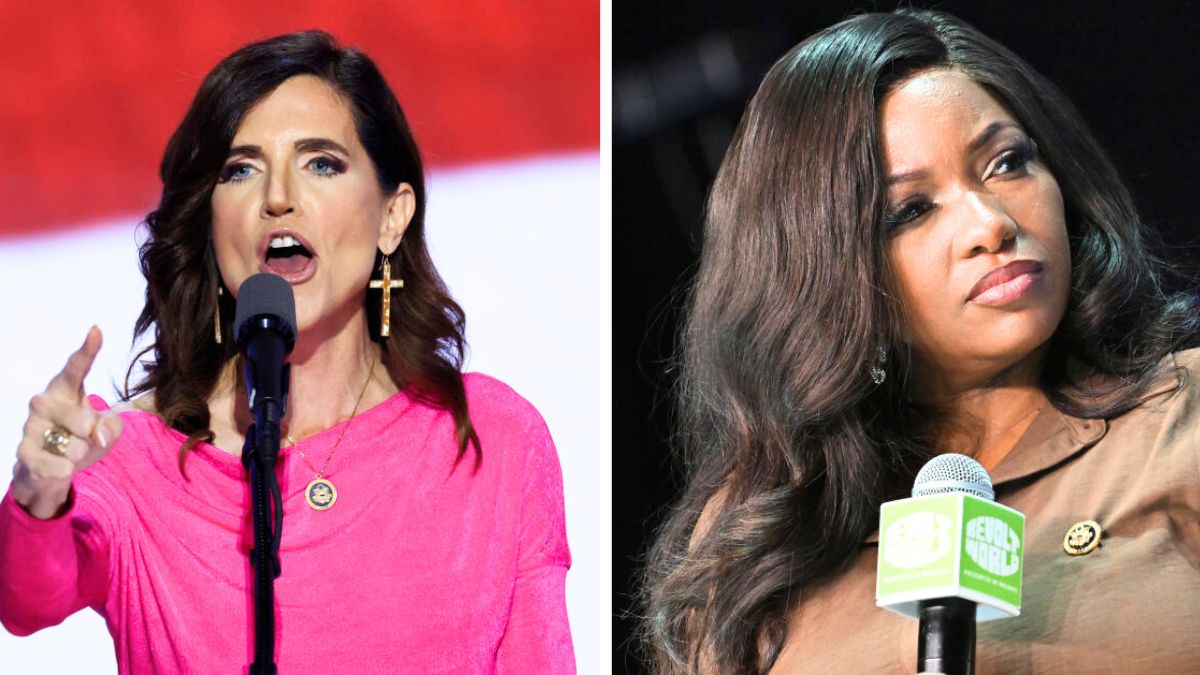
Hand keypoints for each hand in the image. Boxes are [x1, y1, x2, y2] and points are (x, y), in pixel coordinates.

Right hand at [11, 326, 123, 518]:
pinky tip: (60, 466)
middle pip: (81, 418)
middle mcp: (43, 402)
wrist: (51, 470)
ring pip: (73, 445)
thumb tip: (97, 434)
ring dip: (80, 454)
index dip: (87, 351)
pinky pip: (58, 465)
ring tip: (69, 451)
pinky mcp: (23, 452)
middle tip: (86, 436)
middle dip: (92, 434)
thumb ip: (111, 427)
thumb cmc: (80, 439)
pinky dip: (66, 470)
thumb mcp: (106, 431)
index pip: (76, 368)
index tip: (96, 331)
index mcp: (65, 390)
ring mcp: (30, 426)